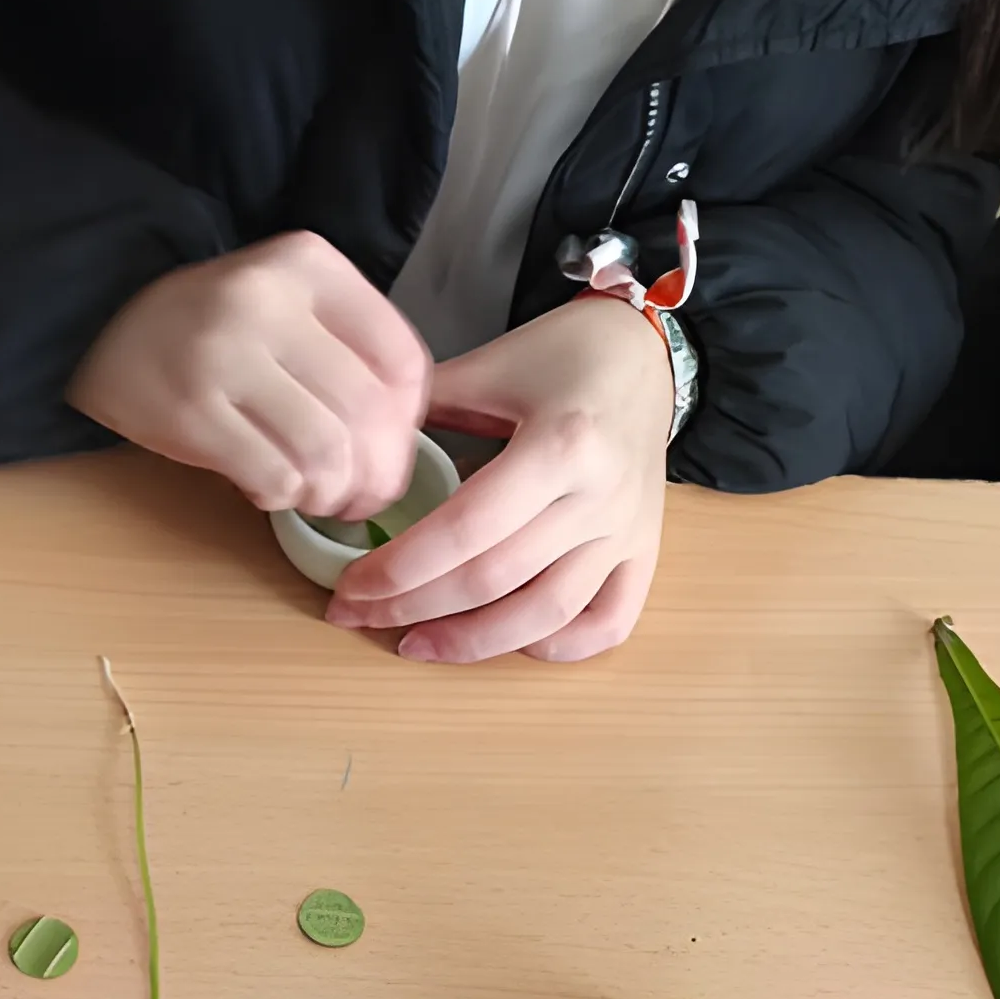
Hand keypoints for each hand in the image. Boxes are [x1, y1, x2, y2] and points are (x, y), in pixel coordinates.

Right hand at [68, 231, 431, 519]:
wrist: (100, 322)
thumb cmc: (212, 325)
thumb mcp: (288, 302)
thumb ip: (349, 349)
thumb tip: (401, 441)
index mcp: (308, 264)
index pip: (400, 357)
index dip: (409, 421)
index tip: (390, 445)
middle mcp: (267, 299)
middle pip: (367, 413)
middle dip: (378, 473)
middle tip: (363, 495)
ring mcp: (223, 353)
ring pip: (325, 452)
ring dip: (333, 494)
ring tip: (320, 498)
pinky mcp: (187, 409)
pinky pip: (272, 477)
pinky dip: (284, 498)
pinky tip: (272, 490)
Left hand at [327, 295, 674, 662]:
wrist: (650, 352)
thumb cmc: (567, 352)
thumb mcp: (489, 365)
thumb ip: (421, 408)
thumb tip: (357, 458)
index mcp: (561, 444)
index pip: (465, 529)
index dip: (398, 568)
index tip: (349, 587)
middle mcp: (600, 497)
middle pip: (495, 578)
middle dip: (413, 607)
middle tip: (357, 616)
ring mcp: (627, 530)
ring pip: (548, 614)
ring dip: (473, 643)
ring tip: (416, 645)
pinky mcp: (645, 550)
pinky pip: (610, 622)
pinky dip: (560, 646)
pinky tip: (510, 642)